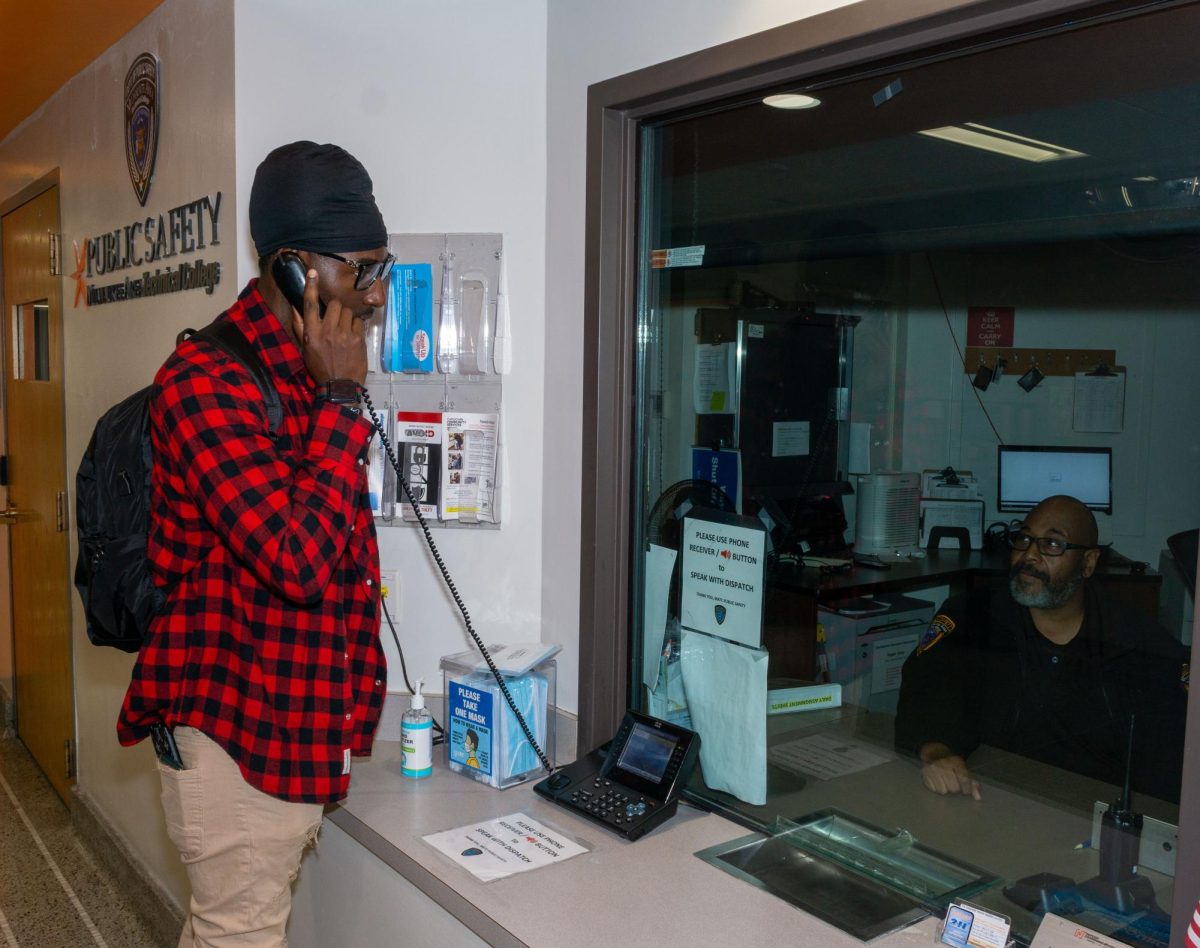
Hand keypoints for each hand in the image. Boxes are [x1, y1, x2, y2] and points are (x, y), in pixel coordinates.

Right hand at [291, 268, 368, 385]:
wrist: (339, 385)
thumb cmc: (320, 367)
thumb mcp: (305, 348)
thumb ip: (301, 327)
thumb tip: (296, 307)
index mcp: (312, 333)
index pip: (309, 304)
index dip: (311, 287)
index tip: (313, 273)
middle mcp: (327, 331)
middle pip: (334, 304)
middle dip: (335, 309)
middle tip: (335, 320)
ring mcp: (344, 334)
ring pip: (347, 311)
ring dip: (346, 318)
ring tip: (344, 331)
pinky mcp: (358, 338)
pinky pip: (358, 322)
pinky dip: (355, 327)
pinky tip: (352, 337)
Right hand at [918, 743, 981, 799]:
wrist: (935, 752)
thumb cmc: (953, 764)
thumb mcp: (965, 769)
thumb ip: (973, 784)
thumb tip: (978, 798)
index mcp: (956, 762)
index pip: (964, 780)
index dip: (967, 789)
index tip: (966, 789)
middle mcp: (943, 765)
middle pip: (954, 788)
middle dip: (956, 788)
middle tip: (954, 783)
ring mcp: (932, 769)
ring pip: (943, 791)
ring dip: (945, 789)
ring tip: (945, 782)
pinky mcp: (924, 774)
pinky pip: (933, 789)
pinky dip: (936, 787)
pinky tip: (938, 781)